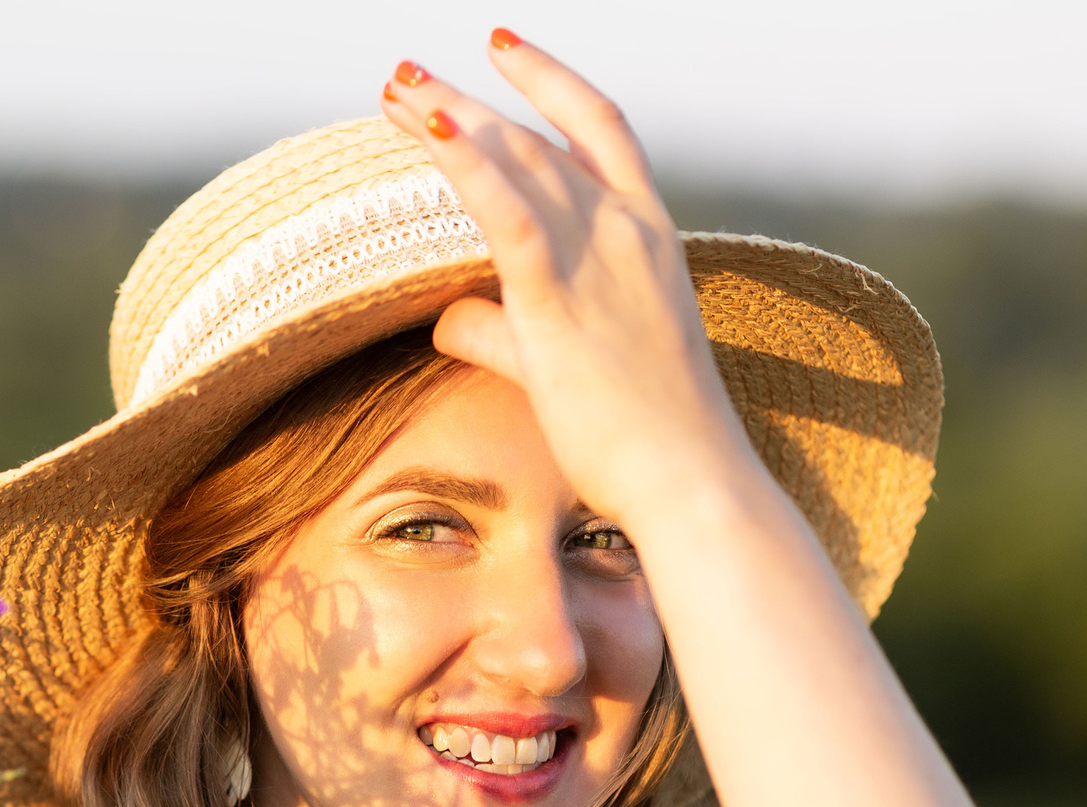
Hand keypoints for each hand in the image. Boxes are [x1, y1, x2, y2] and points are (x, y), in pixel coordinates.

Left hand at [378, 35, 770, 547]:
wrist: (691, 479)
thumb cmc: (644, 436)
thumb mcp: (576, 366)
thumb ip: (509, 331)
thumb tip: (453, 317)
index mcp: (649, 234)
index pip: (597, 128)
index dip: (546, 79)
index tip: (500, 47)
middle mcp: (627, 231)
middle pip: (535, 140)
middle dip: (464, 101)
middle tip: (402, 78)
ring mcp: (600, 260)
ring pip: (516, 162)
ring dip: (450, 117)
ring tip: (395, 89)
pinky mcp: (561, 303)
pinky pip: (508, 216)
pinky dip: (468, 164)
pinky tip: (431, 128)